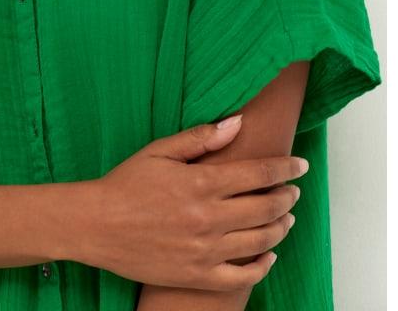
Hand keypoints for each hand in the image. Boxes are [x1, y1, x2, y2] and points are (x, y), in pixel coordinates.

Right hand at [85, 117, 305, 289]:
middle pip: (266, 207)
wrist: (96, 225)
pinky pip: (242, 276)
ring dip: (280, 227)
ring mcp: (204, 250)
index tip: (300, 165)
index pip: (258, 173)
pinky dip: (262, 266)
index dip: (285, 168)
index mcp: (200, 182)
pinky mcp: (196, 276)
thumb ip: (201, 137)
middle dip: (287, 197)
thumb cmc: (125, 184)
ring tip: (285, 218)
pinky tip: (268, 255)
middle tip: (293, 191)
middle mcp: (207, 217)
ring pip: (261, 241)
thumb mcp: (160, 151)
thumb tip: (237, 122)